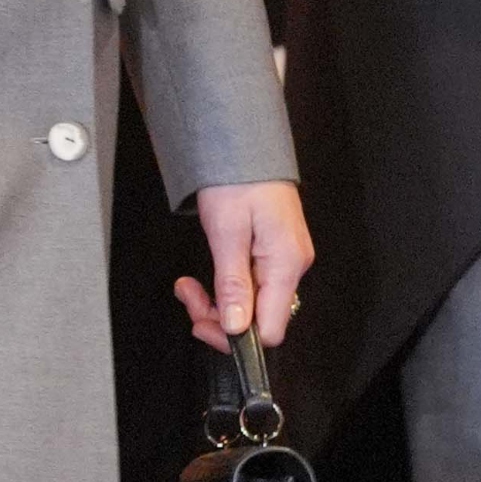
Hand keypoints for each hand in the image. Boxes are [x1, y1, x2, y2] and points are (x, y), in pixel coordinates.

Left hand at [178, 181, 312, 351]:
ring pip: (252, 305)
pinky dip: (225, 287)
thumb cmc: (237, 178)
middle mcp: (292, 267)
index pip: (269, 330)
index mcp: (285, 263)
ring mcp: (284, 261)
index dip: (234, 336)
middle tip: (188, 298)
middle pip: (259, 320)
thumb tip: (235, 326)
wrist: (246, 145)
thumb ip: (232, 283)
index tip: (202, 322)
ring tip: (188, 286)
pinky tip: (205, 279)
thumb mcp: (226, 231)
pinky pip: (252, 286)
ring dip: (217, 303)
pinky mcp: (274, 254)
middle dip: (218, 317)